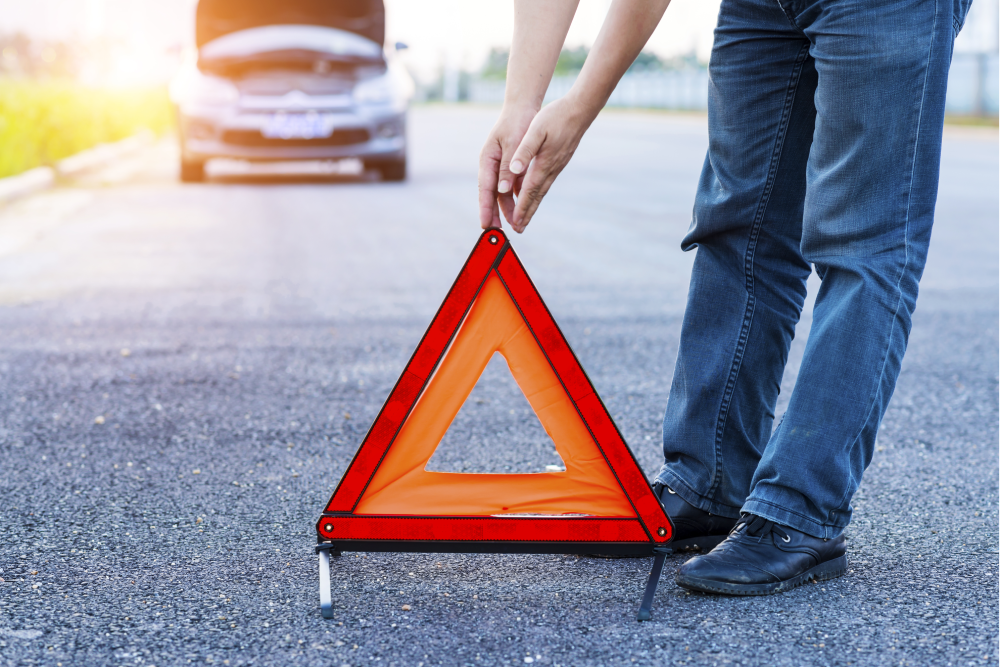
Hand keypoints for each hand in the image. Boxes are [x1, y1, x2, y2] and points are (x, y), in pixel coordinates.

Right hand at [478, 105, 536, 229]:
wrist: (523, 107)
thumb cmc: (516, 123)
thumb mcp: (512, 145)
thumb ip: (507, 168)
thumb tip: (502, 191)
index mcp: (488, 160)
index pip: (485, 189)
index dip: (485, 208)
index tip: (486, 224)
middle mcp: (492, 165)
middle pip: (491, 194)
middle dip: (493, 214)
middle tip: (495, 233)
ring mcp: (501, 166)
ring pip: (503, 192)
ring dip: (506, 209)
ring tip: (512, 226)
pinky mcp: (511, 165)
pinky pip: (512, 186)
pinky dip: (515, 198)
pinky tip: (520, 209)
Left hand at [504, 95, 590, 232]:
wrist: (580, 110)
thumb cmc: (556, 116)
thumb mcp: (536, 130)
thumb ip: (525, 150)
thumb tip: (514, 170)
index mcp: (543, 163)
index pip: (529, 190)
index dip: (521, 208)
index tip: (515, 222)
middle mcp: (551, 169)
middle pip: (536, 197)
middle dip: (526, 214)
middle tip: (519, 229)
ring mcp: (557, 166)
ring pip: (542, 191)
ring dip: (533, 206)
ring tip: (525, 219)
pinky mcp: (559, 162)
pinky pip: (546, 182)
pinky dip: (538, 194)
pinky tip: (535, 196)